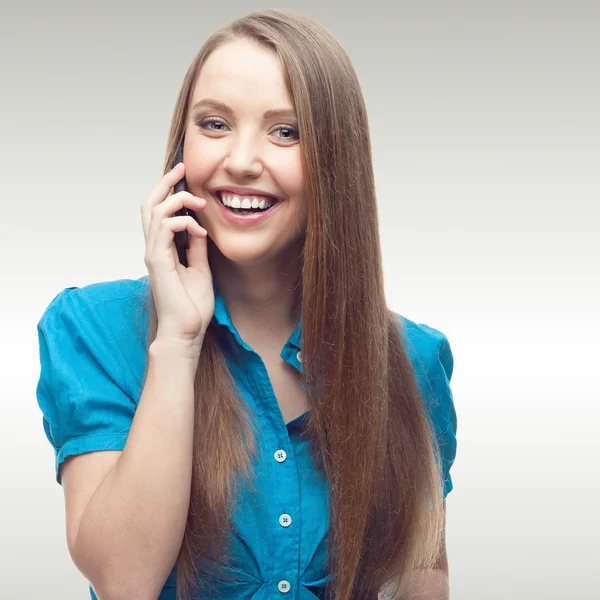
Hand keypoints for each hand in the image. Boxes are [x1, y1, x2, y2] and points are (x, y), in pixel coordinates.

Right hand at [141, 161, 214, 349]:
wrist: (186, 331)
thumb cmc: (191, 306)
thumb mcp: (200, 268)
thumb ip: (197, 247)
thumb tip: (201, 228)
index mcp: (163, 250)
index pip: (160, 213)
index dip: (169, 192)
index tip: (185, 177)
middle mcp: (154, 248)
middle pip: (149, 205)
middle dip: (165, 183)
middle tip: (181, 168)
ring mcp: (153, 254)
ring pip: (154, 211)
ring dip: (176, 199)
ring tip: (199, 202)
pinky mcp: (157, 261)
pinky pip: (164, 228)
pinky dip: (183, 222)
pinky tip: (200, 231)